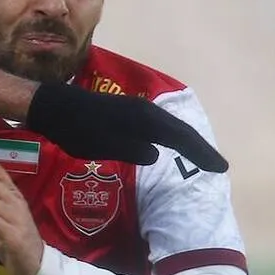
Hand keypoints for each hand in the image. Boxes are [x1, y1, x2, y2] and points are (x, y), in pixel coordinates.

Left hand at [25, 82, 228, 171]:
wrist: (55, 107)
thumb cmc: (76, 128)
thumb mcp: (101, 144)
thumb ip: (130, 149)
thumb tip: (156, 154)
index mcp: (143, 119)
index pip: (180, 138)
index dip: (201, 153)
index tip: (219, 168)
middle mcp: (146, 111)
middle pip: (181, 131)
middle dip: (200, 148)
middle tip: (219, 166)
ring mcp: (139, 111)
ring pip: (171, 128)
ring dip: (188, 143)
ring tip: (202, 158)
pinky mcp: (130, 114)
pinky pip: (160, 127)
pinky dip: (173, 138)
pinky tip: (173, 147)